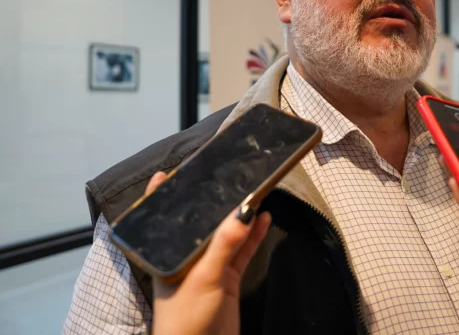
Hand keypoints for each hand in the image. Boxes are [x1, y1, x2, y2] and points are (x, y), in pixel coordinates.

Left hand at [146, 172, 271, 334]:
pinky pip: (242, 250)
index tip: (170, 171)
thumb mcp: (204, 276)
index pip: (164, 219)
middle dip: (215, 202)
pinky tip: (264, 218)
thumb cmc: (185, 318)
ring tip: (255, 191)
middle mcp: (188, 257)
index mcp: (170, 254)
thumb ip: (224, 244)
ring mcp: (209, 267)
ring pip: (226, 234)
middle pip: (202, 223)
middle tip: (230, 175)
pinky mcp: (228, 278)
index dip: (165, 196)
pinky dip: (253, 235)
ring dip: (239, 216)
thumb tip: (244, 211)